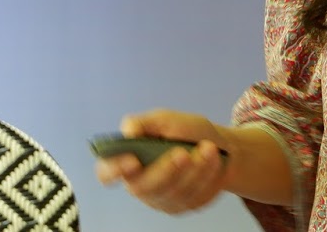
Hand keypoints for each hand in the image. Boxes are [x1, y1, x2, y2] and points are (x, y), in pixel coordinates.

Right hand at [93, 110, 228, 213]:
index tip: (132, 161)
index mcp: (128, 161)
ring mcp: (162, 200)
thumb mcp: (167, 119)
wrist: (219, 146)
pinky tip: (215, 161)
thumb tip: (128, 130)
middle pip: (143, 187)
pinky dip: (208, 177)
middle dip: (165, 170)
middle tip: (183, 153)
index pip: (107, 172)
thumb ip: (146, 123)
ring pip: (173, 193)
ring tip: (209, 148)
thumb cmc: (186, 132)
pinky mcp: (184, 206)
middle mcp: (140, 185)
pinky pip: (195, 198)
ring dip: (194, 170)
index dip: (114, 170)